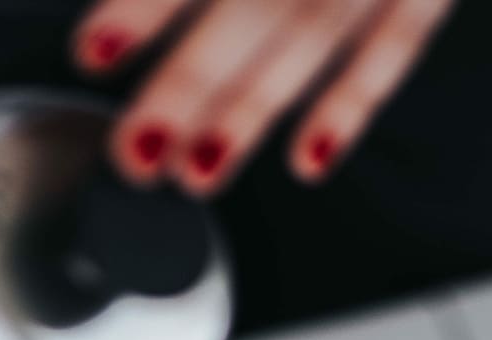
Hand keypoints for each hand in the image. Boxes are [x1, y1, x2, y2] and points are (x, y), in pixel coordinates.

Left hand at [72, 0, 454, 193]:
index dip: (147, 4)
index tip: (95, 51)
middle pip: (251, 7)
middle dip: (189, 84)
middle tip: (136, 149)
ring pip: (312, 41)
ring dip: (254, 112)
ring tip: (199, 171)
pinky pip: (396, 48)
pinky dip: (353, 106)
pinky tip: (308, 158)